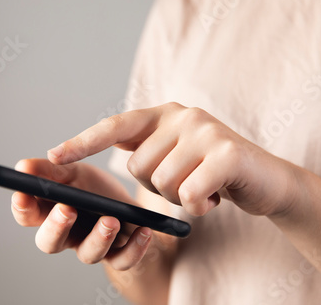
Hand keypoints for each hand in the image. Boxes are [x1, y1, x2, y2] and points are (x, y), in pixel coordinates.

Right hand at [11, 158, 152, 269]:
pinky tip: (143, 230)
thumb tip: (23, 166)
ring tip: (111, 220)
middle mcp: (69, 235)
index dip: (22, 207)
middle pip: (49, 243)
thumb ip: (51, 170)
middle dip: (55, 228)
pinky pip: (124, 260)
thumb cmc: (98, 193)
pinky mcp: (120, 255)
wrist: (133, 212)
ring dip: (99, 238)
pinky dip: (134, 247)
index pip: (27, 215)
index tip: (23, 193)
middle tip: (66, 209)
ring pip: (88, 255)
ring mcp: (94, 247)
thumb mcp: (76, 173)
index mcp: (52, 212)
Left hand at [47, 102, 297, 216]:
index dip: (83, 141)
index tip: (53, 155)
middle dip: (156, 188)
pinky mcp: (226, 153)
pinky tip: (216, 197)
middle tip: (185, 183)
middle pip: (138, 168)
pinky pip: (188, 194)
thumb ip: (146, 151)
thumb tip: (103, 155)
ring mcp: (205, 131)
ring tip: (202, 187)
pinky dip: (199, 205)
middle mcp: (182, 115)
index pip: (115, 126)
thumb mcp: (175, 157)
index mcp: (164, 115)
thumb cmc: (212, 172)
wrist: (266, 179)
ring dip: (179, 197)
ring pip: (162, 183)